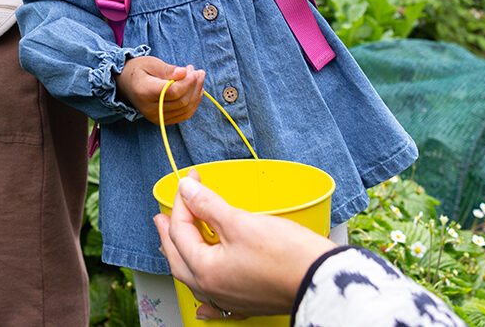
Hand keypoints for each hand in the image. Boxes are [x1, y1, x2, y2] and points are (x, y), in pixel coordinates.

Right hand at [116, 57, 204, 123]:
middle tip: (198, 72)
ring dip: (196, 94)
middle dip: (195, 86)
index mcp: (144, 92)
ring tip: (198, 79)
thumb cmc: (138, 70)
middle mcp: (149, 108)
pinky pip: (182, 116)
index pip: (172, 91)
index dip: (188, 82)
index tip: (194, 70)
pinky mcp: (160, 120)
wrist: (125, 83)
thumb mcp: (151, 63)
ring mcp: (155, 117)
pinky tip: (196, 91)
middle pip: (181, 102)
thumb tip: (185, 73)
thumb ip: (168, 69)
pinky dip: (193, 104)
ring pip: (184, 110)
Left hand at [154, 170, 336, 318]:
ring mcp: (229, 299)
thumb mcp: (240, 222)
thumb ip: (208, 205)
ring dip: (183, 256)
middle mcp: (212, 289)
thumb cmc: (286, 255)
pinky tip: (202, 304)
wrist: (321, 281)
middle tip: (163, 215)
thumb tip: (187, 191)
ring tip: (176, 242)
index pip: (181, 230)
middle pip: (179, 257)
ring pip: (194, 277)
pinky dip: (204, 295)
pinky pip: (215, 303)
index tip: (190, 181)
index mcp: (205, 269)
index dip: (183, 201)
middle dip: (170, 232)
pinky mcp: (247, 303)